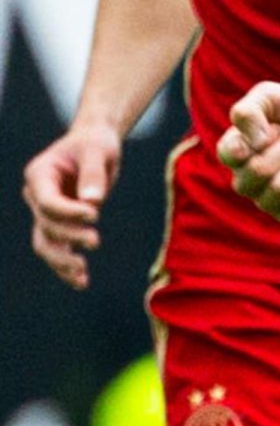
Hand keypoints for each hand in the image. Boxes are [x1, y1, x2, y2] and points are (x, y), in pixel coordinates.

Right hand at [23, 124, 122, 289]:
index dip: (67, 212)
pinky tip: (81, 282)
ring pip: (45, 243)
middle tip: (95, 240)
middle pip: (46, 224)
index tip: (94, 214)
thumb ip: (94, 173)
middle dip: (69, 235)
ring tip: (82, 275)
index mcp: (39, 174)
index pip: (46, 201)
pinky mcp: (59, 224)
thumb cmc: (95, 143)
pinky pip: (57, 249)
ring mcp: (45, 212)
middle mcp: (36, 196)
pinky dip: (66, 267)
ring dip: (61, 261)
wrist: (95, 145)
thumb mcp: (98, 150)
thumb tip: (92, 201)